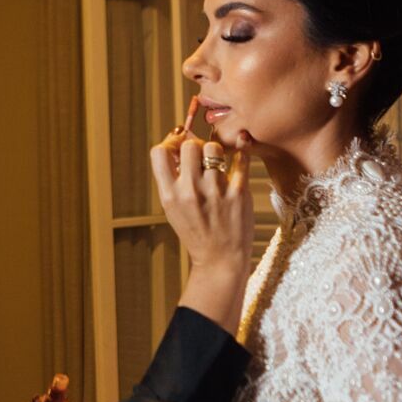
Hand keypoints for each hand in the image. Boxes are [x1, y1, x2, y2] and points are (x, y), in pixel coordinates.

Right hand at [150, 126, 253, 333]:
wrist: (219, 261)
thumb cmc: (196, 231)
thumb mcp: (174, 209)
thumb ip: (173, 179)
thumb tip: (177, 141)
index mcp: (169, 196)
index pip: (159, 152)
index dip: (169, 145)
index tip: (178, 151)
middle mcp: (190, 193)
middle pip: (189, 145)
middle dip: (195, 147)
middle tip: (201, 158)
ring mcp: (215, 193)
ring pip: (213, 148)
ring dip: (216, 152)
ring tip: (218, 164)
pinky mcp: (238, 194)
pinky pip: (241, 160)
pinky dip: (242, 150)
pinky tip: (241, 148)